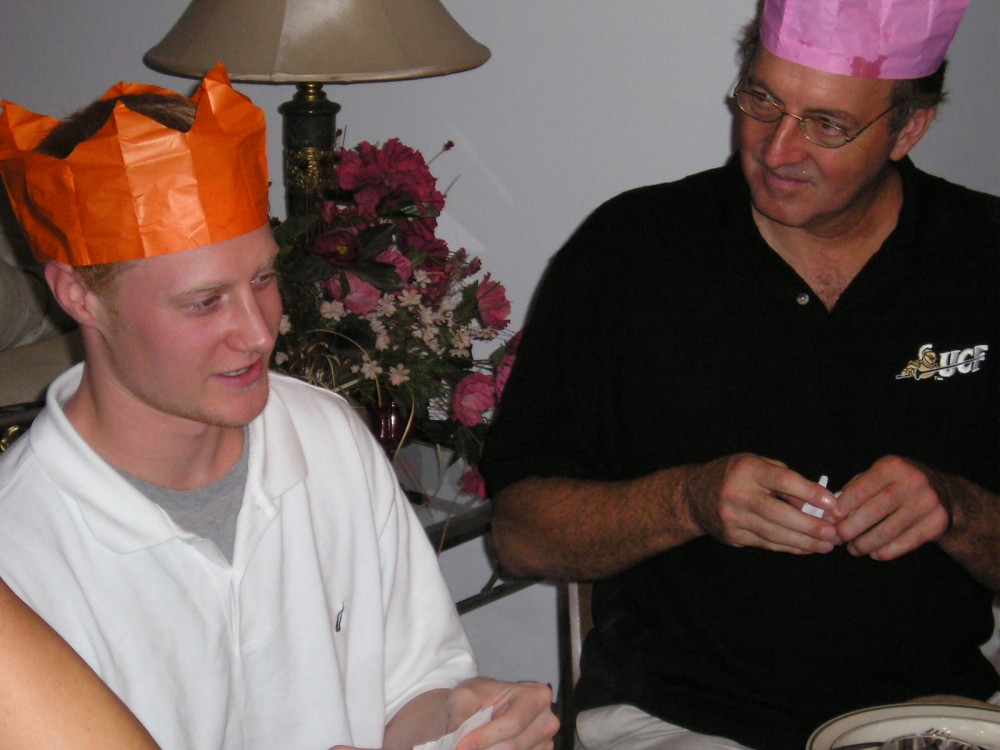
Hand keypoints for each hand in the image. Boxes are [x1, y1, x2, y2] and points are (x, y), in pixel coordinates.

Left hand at [448, 677, 557, 749]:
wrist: (480, 707)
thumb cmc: (476, 697)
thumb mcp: (465, 698)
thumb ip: (462, 719)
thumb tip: (458, 744)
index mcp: (536, 695)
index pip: (513, 722)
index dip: (486, 737)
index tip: (460, 746)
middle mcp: (547, 721)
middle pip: (514, 745)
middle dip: (484, 749)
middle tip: (461, 748)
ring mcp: (545, 743)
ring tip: (470, 746)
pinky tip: (484, 747)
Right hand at [683, 453, 838, 553]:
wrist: (693, 496)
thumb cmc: (734, 475)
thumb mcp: (756, 464)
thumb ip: (783, 478)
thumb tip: (812, 503)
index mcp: (746, 470)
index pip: (782, 481)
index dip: (808, 492)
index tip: (831, 503)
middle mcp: (737, 494)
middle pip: (779, 513)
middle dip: (809, 525)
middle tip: (833, 533)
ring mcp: (733, 518)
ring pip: (774, 533)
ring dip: (804, 541)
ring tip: (826, 545)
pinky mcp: (733, 536)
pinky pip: (766, 543)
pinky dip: (789, 547)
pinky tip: (807, 548)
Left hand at [828, 455, 949, 560]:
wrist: (946, 492)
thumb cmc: (900, 483)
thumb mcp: (880, 475)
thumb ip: (855, 489)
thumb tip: (830, 512)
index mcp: (892, 466)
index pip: (860, 490)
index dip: (841, 508)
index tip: (827, 521)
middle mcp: (912, 482)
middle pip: (873, 512)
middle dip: (850, 529)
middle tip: (837, 539)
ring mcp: (927, 503)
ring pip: (888, 531)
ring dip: (865, 544)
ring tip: (853, 549)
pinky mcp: (937, 523)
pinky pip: (906, 542)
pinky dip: (886, 551)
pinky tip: (874, 553)